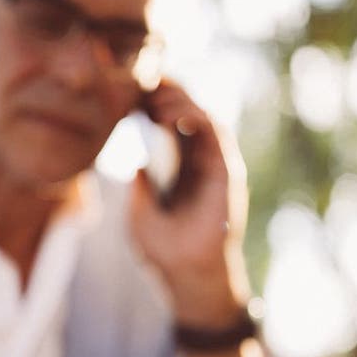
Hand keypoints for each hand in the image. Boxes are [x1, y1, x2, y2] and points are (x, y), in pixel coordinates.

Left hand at [128, 80, 250, 327]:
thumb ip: (140, 189)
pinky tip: (173, 113)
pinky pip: (215, 135)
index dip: (152, 101)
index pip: (169, 124)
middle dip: (166, 91)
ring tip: (156, 93)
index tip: (129, 87)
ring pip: (202, 116)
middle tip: (142, 79)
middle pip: (186, 113)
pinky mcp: (227, 172)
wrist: (188, 277)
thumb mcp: (140, 215)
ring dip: (180, 99)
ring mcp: (215, 165)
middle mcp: (200, 162)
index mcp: (180, 168)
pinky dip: (196, 118)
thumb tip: (137, 167)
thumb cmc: (165, 251)